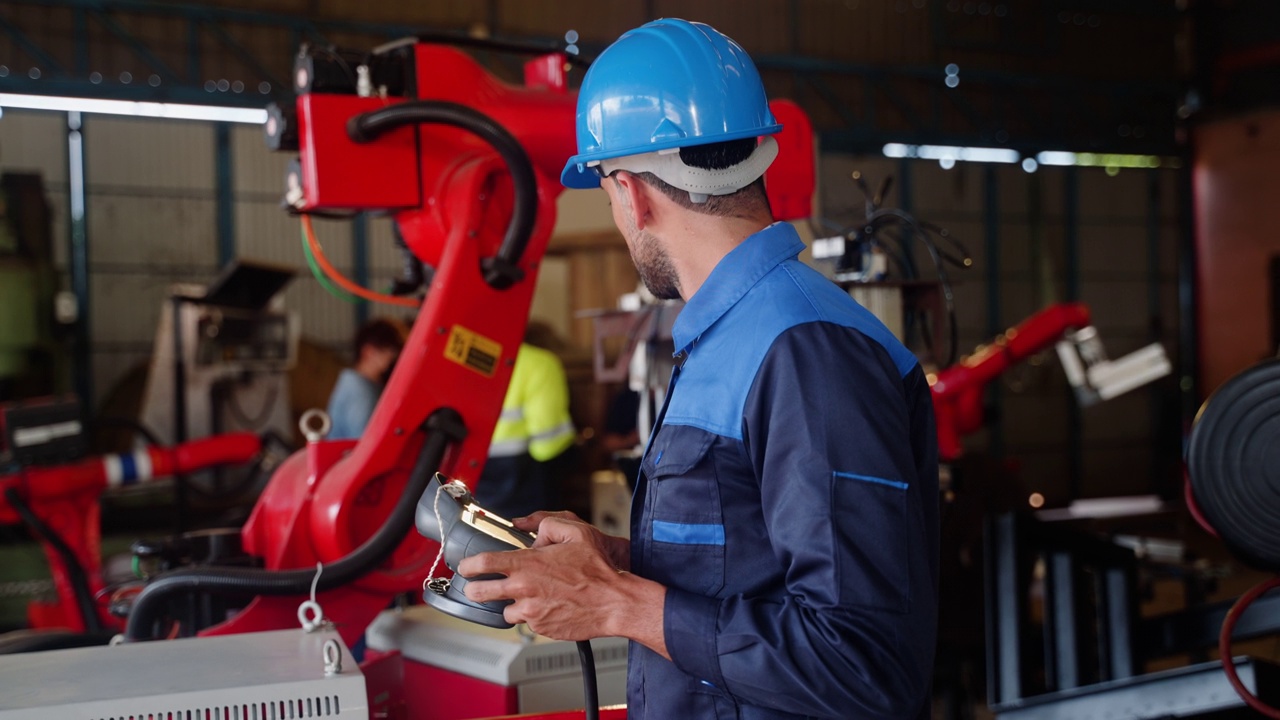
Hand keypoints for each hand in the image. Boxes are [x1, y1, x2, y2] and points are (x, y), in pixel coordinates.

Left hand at [459, 516, 666, 656]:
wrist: (615, 601)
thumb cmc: (599, 568)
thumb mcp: (576, 531)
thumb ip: (547, 524)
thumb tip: (531, 532)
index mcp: (528, 564)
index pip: (484, 563)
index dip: (468, 565)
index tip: (464, 567)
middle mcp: (524, 589)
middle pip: (480, 592)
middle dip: (474, 590)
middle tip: (475, 588)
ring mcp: (531, 612)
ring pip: (506, 612)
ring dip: (512, 604)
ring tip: (529, 597)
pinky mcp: (541, 629)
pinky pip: (528, 623)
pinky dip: (534, 616)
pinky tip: (549, 606)